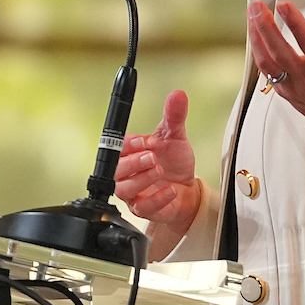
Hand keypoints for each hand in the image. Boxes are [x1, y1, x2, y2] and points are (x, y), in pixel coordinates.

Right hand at [115, 88, 200, 254]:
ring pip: (124, 189)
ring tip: (159, 170)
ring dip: (141, 180)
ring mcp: (133, 192)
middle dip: (133, 162)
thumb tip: (178, 94)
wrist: (189, 189)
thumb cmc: (175, 163)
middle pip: (115, 170)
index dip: (127, 145)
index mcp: (129, 153)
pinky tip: (171, 190)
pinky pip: (143, 207)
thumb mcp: (175, 136)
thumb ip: (174, 116)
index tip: (143, 141)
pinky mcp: (143, 209)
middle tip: (151, 156)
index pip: (117, 148)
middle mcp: (127, 173)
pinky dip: (157, 198)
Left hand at [249, 0, 304, 169]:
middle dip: (265, 26)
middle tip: (256, 5)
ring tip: (251, 16)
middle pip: (280, 52)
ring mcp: (294, 88)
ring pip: (267, 63)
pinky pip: (266, 73)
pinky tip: (256, 37)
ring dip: (256, 38)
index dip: (295, 23)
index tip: (283, 5)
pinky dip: (259, 53)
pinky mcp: (285, 93)